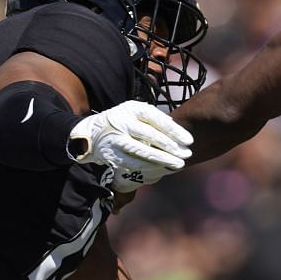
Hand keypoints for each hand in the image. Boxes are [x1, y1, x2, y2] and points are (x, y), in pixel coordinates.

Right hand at [69, 101, 193, 187]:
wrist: (91, 134)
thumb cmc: (120, 122)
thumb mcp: (134, 112)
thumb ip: (152, 117)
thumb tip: (176, 126)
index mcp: (131, 108)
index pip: (157, 118)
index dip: (175, 130)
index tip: (189, 140)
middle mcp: (122, 122)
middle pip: (151, 135)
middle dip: (172, 147)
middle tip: (187, 154)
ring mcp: (116, 139)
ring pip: (143, 152)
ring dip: (163, 160)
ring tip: (178, 164)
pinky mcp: (112, 155)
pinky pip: (134, 164)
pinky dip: (150, 168)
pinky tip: (162, 170)